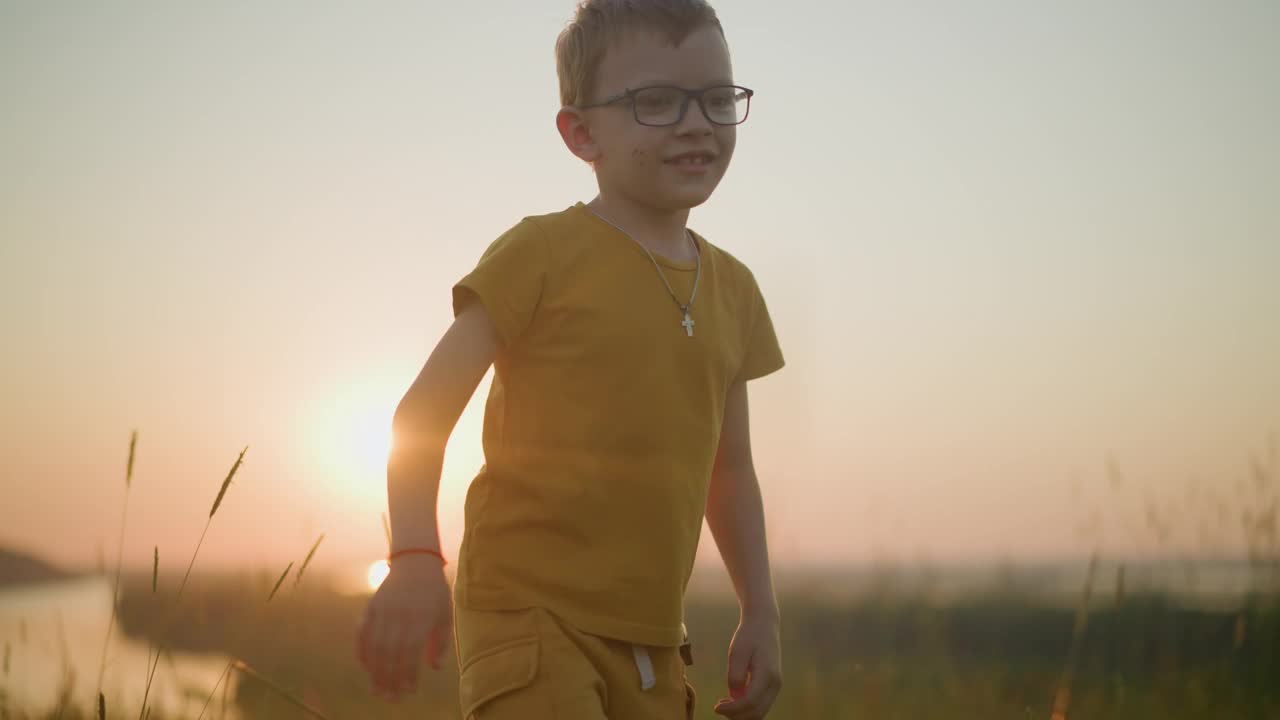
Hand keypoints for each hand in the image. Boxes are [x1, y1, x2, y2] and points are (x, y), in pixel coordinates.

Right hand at [355, 556, 452, 701]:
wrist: (415, 562)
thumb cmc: (434, 592)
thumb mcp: (445, 614)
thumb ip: (440, 642)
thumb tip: (434, 668)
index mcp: (421, 617)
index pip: (411, 652)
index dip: (407, 673)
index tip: (408, 691)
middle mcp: (400, 615)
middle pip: (390, 653)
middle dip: (389, 678)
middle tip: (389, 698)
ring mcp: (383, 610)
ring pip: (374, 646)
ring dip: (374, 671)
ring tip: (376, 690)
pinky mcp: (371, 607)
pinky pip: (362, 633)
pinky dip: (362, 652)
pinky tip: (366, 667)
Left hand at [713, 609, 781, 719]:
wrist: (764, 623)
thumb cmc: (749, 635)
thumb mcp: (737, 652)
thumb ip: (735, 675)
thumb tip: (734, 696)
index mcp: (767, 675)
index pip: (749, 702)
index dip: (732, 709)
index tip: (716, 707)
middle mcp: (775, 684)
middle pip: (757, 712)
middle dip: (736, 715)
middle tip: (719, 707)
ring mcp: (776, 685)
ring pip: (760, 711)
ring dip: (742, 713)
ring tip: (724, 704)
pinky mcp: (772, 685)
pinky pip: (761, 704)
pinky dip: (747, 707)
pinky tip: (733, 699)